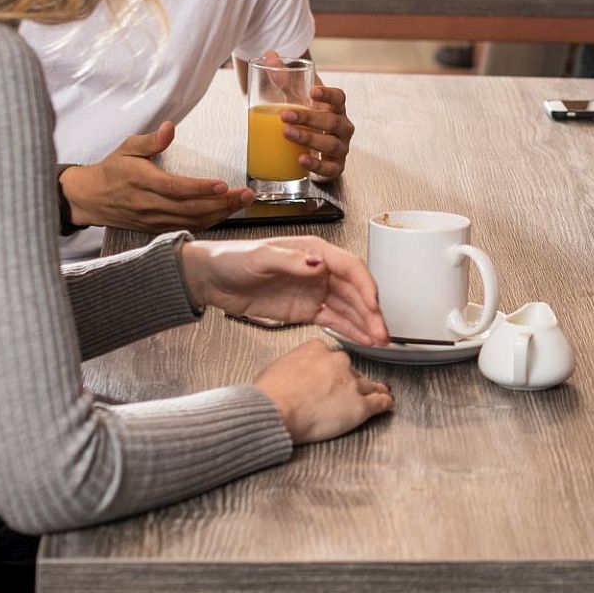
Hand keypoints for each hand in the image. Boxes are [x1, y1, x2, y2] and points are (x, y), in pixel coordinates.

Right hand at [63, 124, 250, 230]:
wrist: (90, 198)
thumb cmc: (113, 170)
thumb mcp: (128, 148)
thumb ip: (151, 140)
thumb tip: (169, 127)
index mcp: (142, 181)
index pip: (174, 188)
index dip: (200, 188)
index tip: (223, 184)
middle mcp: (148, 204)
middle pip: (189, 208)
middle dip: (221, 203)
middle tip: (246, 194)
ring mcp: (152, 219)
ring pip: (190, 221)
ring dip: (219, 213)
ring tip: (242, 202)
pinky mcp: (156, 228)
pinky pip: (185, 227)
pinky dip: (207, 222)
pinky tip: (224, 213)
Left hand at [183, 235, 388, 345]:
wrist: (210, 279)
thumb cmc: (232, 259)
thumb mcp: (260, 256)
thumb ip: (290, 261)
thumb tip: (318, 264)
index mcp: (314, 251)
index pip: (350, 268)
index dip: (365, 287)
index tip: (373, 306)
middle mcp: (320, 270)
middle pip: (354, 291)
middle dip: (371, 312)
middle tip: (382, 332)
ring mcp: (314, 291)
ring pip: (348, 308)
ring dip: (365, 323)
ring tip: (379, 341)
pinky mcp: (305, 309)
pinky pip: (333, 320)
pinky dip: (349, 330)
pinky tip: (362, 339)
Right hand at [254, 339, 393, 442]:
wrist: (275, 410)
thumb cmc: (270, 394)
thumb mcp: (278, 366)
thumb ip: (295, 364)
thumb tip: (294, 373)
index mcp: (318, 349)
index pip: (333, 357)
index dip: (333, 369)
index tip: (334, 375)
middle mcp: (339, 362)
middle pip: (352, 371)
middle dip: (351, 381)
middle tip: (350, 390)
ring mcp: (352, 383)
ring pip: (369, 385)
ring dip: (375, 390)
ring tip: (381, 393)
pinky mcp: (360, 405)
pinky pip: (379, 402)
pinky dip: (385, 403)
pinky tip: (387, 404)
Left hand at [278, 82, 353, 180]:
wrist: (312, 150)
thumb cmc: (307, 121)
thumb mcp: (297, 100)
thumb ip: (283, 79)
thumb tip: (270, 55)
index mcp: (336, 109)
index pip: (339, 98)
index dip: (328, 95)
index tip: (312, 91)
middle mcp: (343, 128)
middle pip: (332, 121)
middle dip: (309, 118)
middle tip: (286, 115)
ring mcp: (341, 148)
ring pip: (330, 143)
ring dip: (309, 138)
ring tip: (287, 133)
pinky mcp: (335, 167)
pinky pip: (330, 168)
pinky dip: (317, 164)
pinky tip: (301, 159)